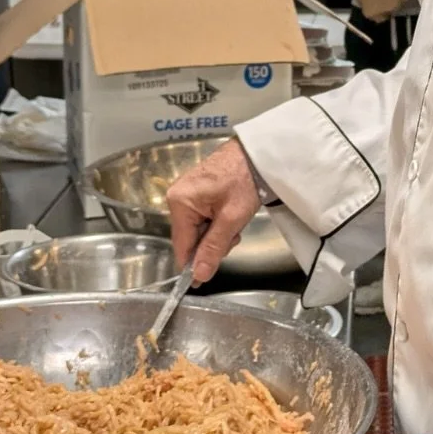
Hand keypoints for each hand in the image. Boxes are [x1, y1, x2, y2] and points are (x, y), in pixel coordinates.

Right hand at [166, 139, 259, 282]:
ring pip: (197, 230)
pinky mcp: (195, 192)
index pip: (181, 246)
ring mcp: (185, 194)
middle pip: (189, 238)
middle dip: (211, 243)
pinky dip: (216, 222)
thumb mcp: (232, 219)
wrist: (256, 153)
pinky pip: (201, 218)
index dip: (193, 265)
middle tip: (233, 234)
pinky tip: (230, 214)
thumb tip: (199, 276)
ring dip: (216, 233)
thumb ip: (214, 248)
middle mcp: (176, 198)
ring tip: (235, 221)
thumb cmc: (245, 181)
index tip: (204, 280)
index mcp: (179, 203)